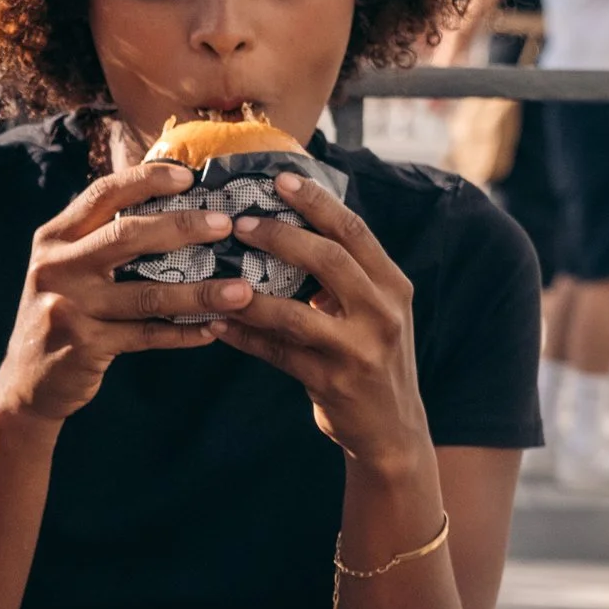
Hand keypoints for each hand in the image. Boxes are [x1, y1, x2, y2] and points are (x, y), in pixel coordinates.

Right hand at [0, 161, 253, 427]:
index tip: (190, 176)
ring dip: (199, 293)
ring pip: (147, 295)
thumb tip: (169, 205)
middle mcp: (56, 266)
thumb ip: (101, 239)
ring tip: (241, 291)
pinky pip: (146, 336)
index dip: (147, 179)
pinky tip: (212, 330)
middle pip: (127, 236)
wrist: (26, 381)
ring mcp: (68, 307)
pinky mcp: (84, 346)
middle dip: (183, 227)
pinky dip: (182, 334)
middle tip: (225, 225)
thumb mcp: (66, 268)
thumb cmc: (62, 313)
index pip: (103, 194)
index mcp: (54, 237)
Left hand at [210, 171, 433, 474]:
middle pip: (329, 260)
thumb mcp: (373, 310)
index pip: (354, 231)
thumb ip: (344, 275)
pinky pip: (278, 354)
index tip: (279, 179)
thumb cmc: (371, 357)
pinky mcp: (333, 382)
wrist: (393, 429)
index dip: (316, 202)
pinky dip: (244, 337)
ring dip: (251, 294)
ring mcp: (359, 350)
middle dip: (280, 236)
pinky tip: (216, 324)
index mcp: (392, 285)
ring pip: (295, 313)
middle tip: (238, 223)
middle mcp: (382, 313)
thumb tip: (286, 227)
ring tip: (217, 277)